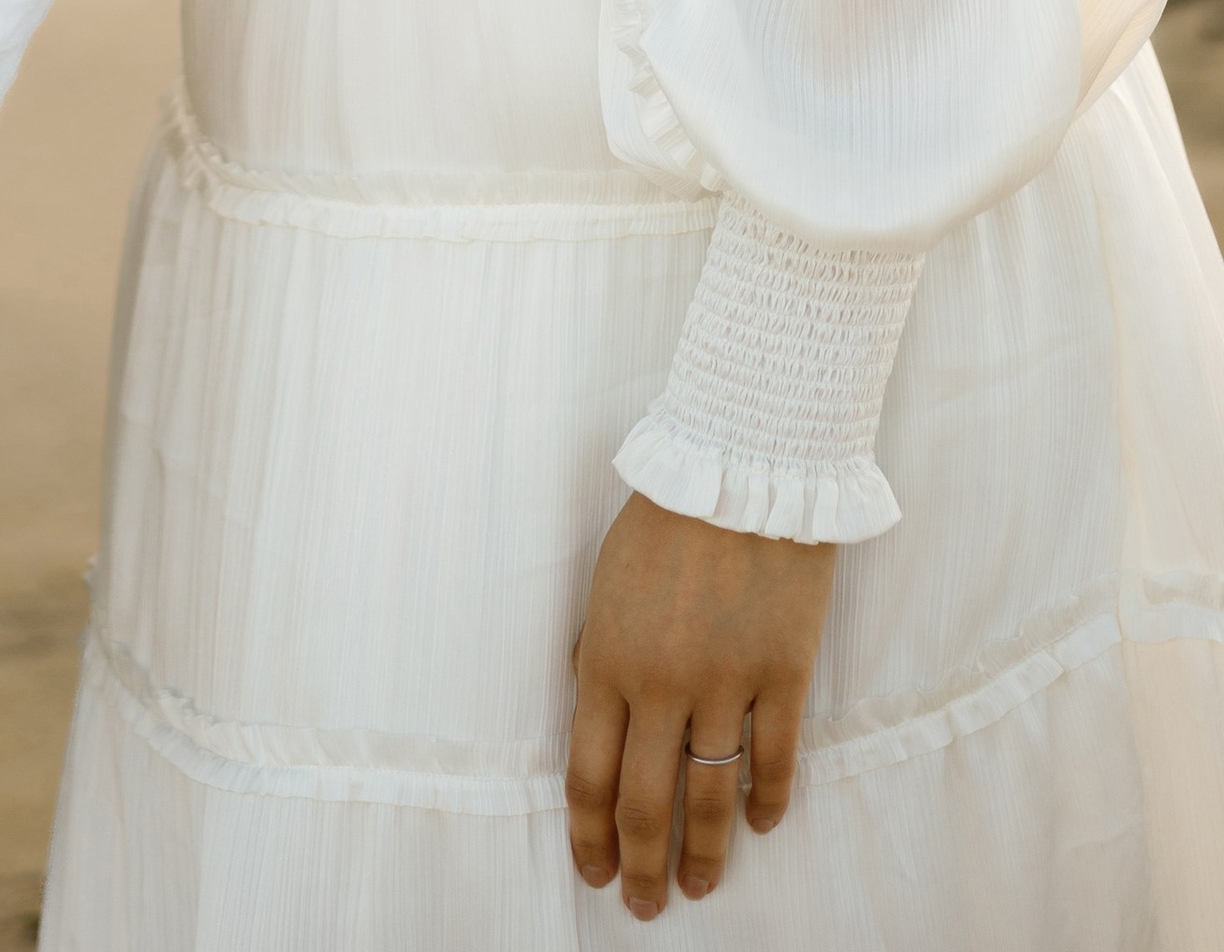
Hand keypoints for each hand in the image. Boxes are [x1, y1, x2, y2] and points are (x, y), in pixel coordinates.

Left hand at [566, 495, 833, 916]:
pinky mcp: (783, 673)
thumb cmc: (665, 518)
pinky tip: (759, 823)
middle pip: (645, 803)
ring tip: (698, 887)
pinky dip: (766, 800)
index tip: (595, 872)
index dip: (590, 836)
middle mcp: (661, 683)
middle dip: (642, 867)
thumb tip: (594, 717)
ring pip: (710, 797)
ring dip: (703, 853)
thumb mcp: (605, 584)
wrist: (743, 464)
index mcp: (606, 658)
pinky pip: (773, 759)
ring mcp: (726, 682)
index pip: (588, 775)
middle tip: (646, 906)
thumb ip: (599, 655)